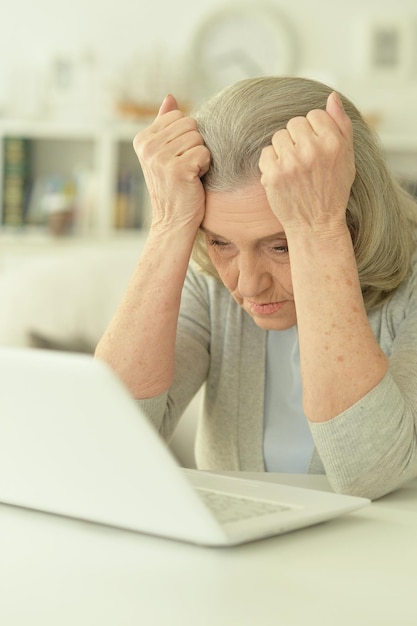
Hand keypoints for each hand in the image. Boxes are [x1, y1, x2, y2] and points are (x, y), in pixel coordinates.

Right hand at [133, 94, 209, 230]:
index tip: (178, 156)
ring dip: (200, 156)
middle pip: (190, 125)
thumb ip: (165, 124)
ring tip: (189, 173)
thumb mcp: (165, 152)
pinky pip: (204, 153)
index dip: (186, 135)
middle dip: (195, 145)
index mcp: (143, 139)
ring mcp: (161, 158)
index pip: (179, 116)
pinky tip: (193, 179)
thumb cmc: (174, 186)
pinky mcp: (177, 169)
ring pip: (198, 138)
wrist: (173, 220)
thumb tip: (170, 97)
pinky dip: (204, 167)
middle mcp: (148, 147)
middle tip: (185, 166)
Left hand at [258, 92, 355, 235]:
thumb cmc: (333, 189)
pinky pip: (266, 153)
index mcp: (334, 142)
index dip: (313, 131)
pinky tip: (283, 178)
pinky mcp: (274, 175)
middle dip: (297, 139)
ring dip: (283, 151)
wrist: (316, 224)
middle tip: (304, 162)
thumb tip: (331, 96)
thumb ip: (341, 124)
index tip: (316, 151)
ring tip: (294, 171)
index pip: (314, 114)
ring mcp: (292, 163)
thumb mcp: (347, 157)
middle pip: (294, 123)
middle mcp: (313, 150)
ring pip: (278, 137)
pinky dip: (271, 164)